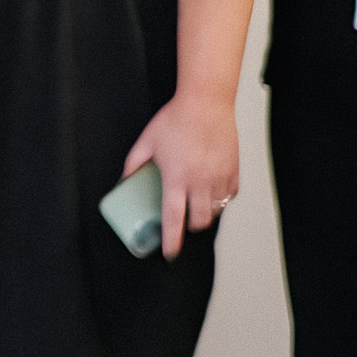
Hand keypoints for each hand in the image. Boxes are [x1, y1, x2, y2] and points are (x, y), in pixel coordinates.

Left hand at [121, 90, 239, 260]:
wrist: (206, 102)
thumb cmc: (175, 120)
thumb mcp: (146, 142)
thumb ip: (133, 164)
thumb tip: (123, 180)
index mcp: (177, 178)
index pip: (174, 218)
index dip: (171, 240)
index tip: (170, 253)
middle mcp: (200, 182)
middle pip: (199, 222)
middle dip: (191, 227)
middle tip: (183, 221)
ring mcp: (219, 178)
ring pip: (216, 211)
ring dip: (205, 214)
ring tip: (196, 205)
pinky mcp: (233, 171)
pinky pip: (229, 196)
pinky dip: (220, 200)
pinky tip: (211, 192)